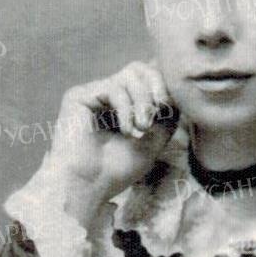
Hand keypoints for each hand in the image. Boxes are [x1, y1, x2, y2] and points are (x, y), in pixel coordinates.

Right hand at [46, 61, 178, 226]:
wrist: (88, 187)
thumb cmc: (116, 172)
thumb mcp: (152, 143)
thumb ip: (166, 118)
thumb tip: (177, 95)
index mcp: (123, 106)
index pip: (147, 79)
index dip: (164, 87)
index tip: (170, 110)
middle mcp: (106, 96)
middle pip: (140, 69)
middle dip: (157, 87)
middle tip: (160, 111)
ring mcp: (92, 95)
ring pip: (129, 76)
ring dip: (143, 101)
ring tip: (143, 127)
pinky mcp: (78, 96)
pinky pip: (113, 87)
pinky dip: (126, 109)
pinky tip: (127, 131)